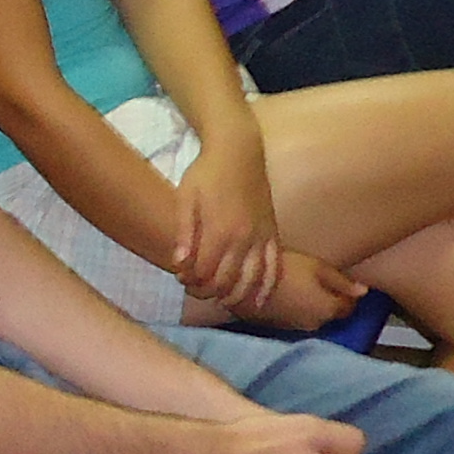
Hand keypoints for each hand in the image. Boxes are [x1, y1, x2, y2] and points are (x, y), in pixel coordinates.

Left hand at [169, 133, 283, 315]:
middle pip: (226, 281)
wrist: (239, 151)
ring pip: (251, 281)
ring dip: (234, 296)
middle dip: (207, 291)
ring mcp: (262, 238)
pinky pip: (275, 268)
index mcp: (220, 231)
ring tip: (220, 299)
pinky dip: (266, 288)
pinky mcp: (273, 234)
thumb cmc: (206, 173)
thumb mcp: (186, 198)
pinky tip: (258, 302)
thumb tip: (178, 264)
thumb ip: (184, 233)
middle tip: (195, 287)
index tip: (181, 276)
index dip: (190, 281)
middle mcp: (244, 239)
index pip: (204, 273)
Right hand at [239, 247, 370, 335]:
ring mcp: (294, 327)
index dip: (349, 295)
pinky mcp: (276, 326)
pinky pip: (293, 319)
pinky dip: (294, 309)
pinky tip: (286, 295)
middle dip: (329, 301)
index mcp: (328, 310)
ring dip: (310, 306)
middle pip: (330, 314)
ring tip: (301, 287)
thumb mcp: (318, 267)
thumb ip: (342, 281)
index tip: (345, 284)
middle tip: (320, 282)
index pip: (349, 308)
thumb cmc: (284, 269)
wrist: (245, 282)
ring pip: (311, 317)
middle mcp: (314, 324)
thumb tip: (364, 291)